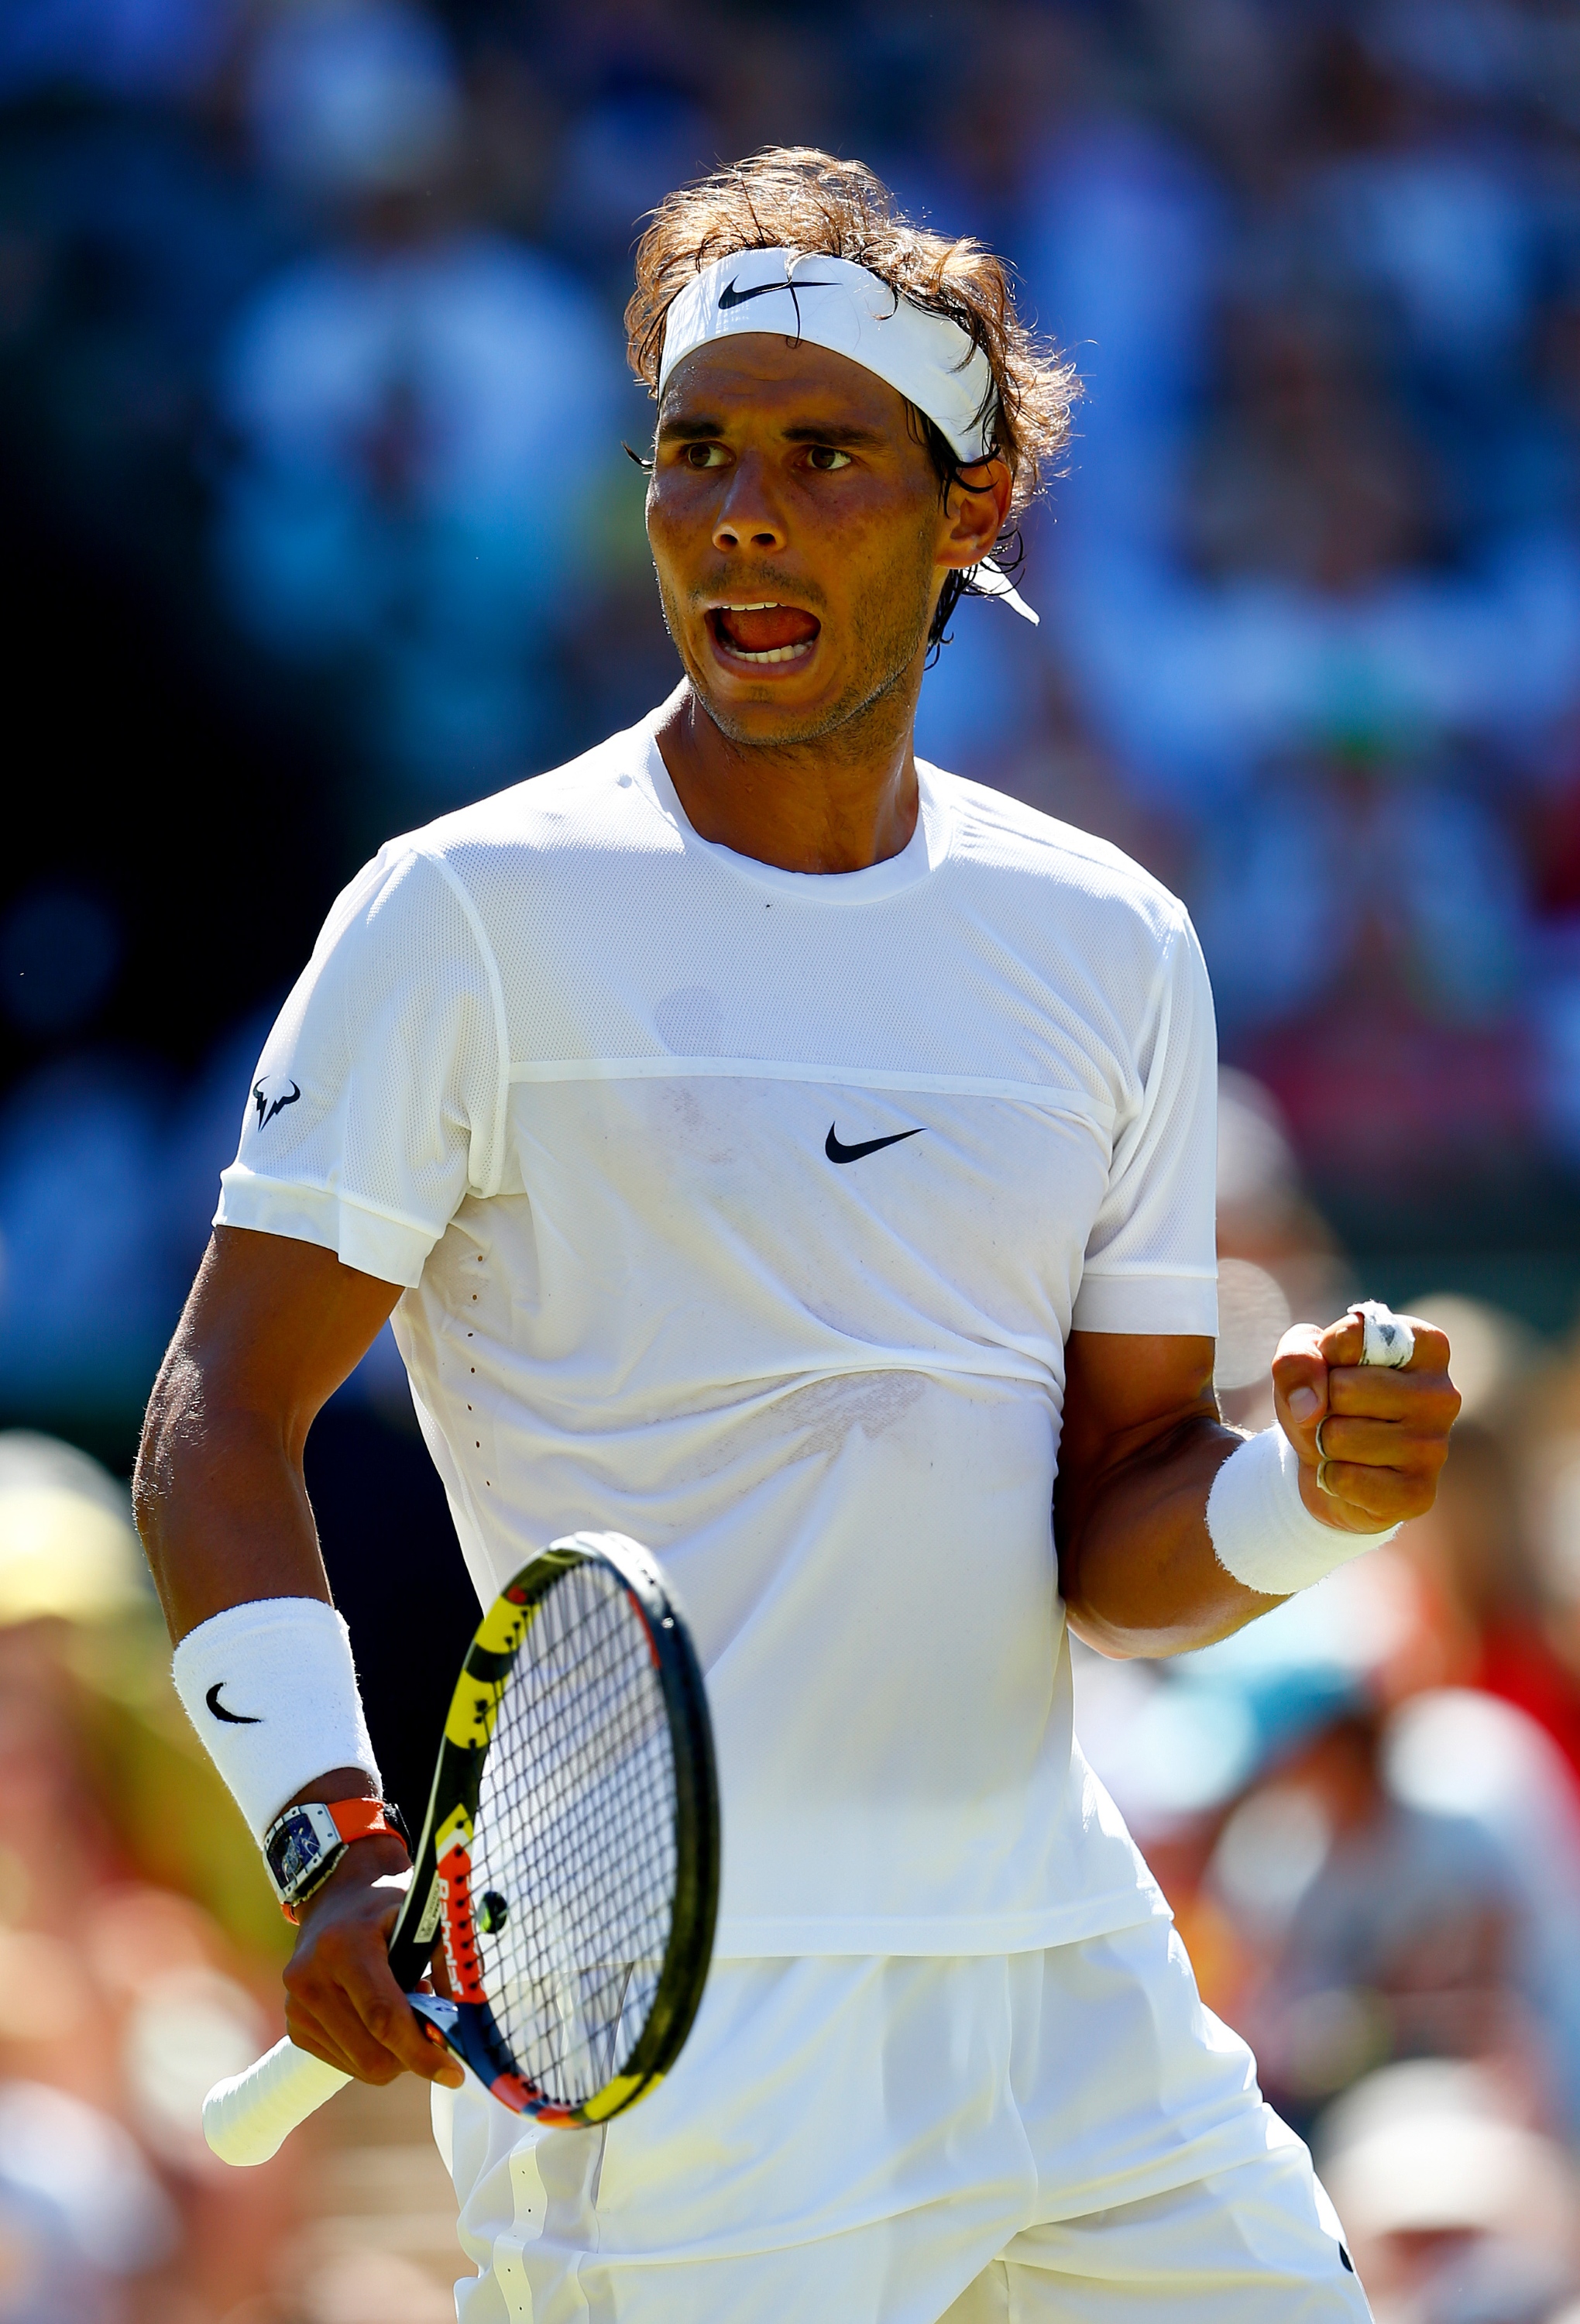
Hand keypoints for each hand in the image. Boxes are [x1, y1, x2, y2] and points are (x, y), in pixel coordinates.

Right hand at [282, 1837, 463, 2088]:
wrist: (336, 1893)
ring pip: (360, 2065)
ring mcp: (297, 2004)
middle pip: (372, 2053)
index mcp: (344, 1946)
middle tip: (433, 2028)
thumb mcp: (426, 1915)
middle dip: (411, 2056)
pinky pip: (343, 2062)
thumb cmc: (389, 1904)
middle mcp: (310, 1977)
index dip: (421, 2051)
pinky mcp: (294, 2024)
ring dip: (392, 2052)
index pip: (384, 2017)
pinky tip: (377, 2017)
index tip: (454, 2074)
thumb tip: (461, 2022)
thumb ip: (448, 1963)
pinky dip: (370, 2051)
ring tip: (403, 2009)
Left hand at [1272, 1310, 1458, 1534]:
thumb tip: (1310, 1408)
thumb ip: (1297, 1358)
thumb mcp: (1301, 1360)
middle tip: (1337, 1414)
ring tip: (1344, 1444)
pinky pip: (1344, 1479)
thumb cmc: (1324, 1397)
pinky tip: (1352, 1474)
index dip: (1326, 1352)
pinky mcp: (1418, 1494)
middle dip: (1321, 1403)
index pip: (1355, 1333)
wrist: (1325, 1463)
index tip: (1336, 1365)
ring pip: (1339, 1436)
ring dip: (1324, 1442)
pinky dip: (1331, 1478)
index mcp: (1427, 1347)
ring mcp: (1435, 1448)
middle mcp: (1443, 1394)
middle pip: (1343, 1389)